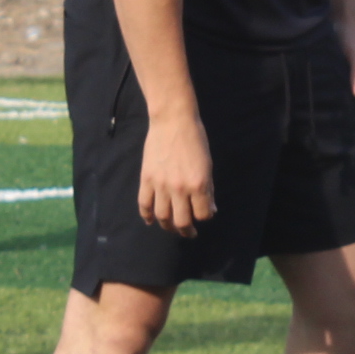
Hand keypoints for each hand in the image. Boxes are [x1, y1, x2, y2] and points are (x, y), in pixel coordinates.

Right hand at [136, 112, 216, 236]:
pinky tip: (151, 220)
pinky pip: (144, 204)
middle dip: (186, 230)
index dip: (204, 217)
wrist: (172, 121)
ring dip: (167, 226)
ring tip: (171, 227)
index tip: (203, 214)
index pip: (203, 214)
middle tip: (188, 232)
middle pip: (182, 221)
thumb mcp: (207, 165)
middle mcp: (180, 188)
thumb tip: (210, 210)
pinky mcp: (147, 179)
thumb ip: (208, 189)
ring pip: (162, 216)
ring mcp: (161, 185)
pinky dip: (147, 216)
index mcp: (199, 184)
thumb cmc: (195, 140)